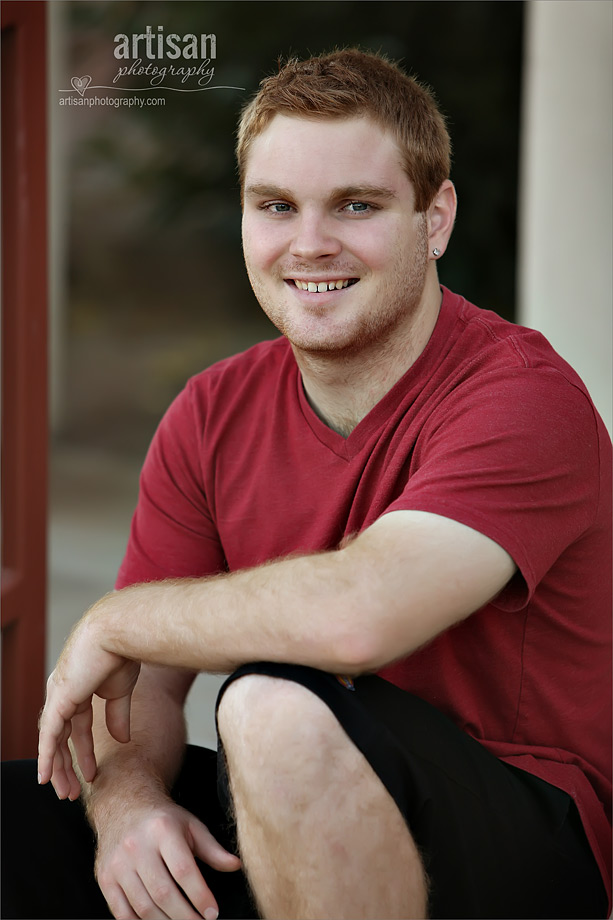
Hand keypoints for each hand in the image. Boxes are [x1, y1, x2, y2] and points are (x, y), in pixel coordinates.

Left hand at [38, 612, 140, 798]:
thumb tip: (122, 739)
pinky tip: (45, 777)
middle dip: (67, 765)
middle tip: (72, 791)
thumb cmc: (122, 653)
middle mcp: (64, 694)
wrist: (119, 633)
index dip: (83, 752)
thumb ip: (118, 715)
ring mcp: (59, 697)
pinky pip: (49, 736)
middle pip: (60, 738)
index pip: (76, 727)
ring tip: (65, 792)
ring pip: (53, 742)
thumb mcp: (121, 690)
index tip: (92, 773)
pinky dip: (46, 757)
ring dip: (58, 768)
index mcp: (79, 689)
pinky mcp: (59, 700)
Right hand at [95, 799, 240, 919]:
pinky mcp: (104, 877)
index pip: (183, 870)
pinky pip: (122, 912)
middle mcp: (137, 846)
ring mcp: (118, 863)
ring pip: (143, 906)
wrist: (123, 805)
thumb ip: (212, 849)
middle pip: (163, 893)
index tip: (212, 913)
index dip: (200, 895)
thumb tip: (235, 866)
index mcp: (162, 830)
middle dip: (185, 916)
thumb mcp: (190, 826)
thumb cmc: (163, 819)